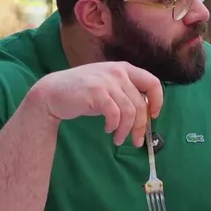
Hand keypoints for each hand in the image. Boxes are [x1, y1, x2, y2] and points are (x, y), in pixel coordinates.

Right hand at [29, 62, 164, 145]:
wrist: (52, 93)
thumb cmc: (83, 93)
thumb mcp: (108, 88)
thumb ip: (126, 94)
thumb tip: (145, 115)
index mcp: (124, 69)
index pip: (153, 82)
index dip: (158, 101)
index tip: (153, 116)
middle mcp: (118, 72)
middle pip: (141, 104)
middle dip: (140, 126)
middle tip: (136, 141)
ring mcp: (107, 81)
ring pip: (129, 112)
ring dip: (126, 130)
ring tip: (119, 139)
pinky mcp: (96, 92)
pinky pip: (115, 114)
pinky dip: (114, 126)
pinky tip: (108, 129)